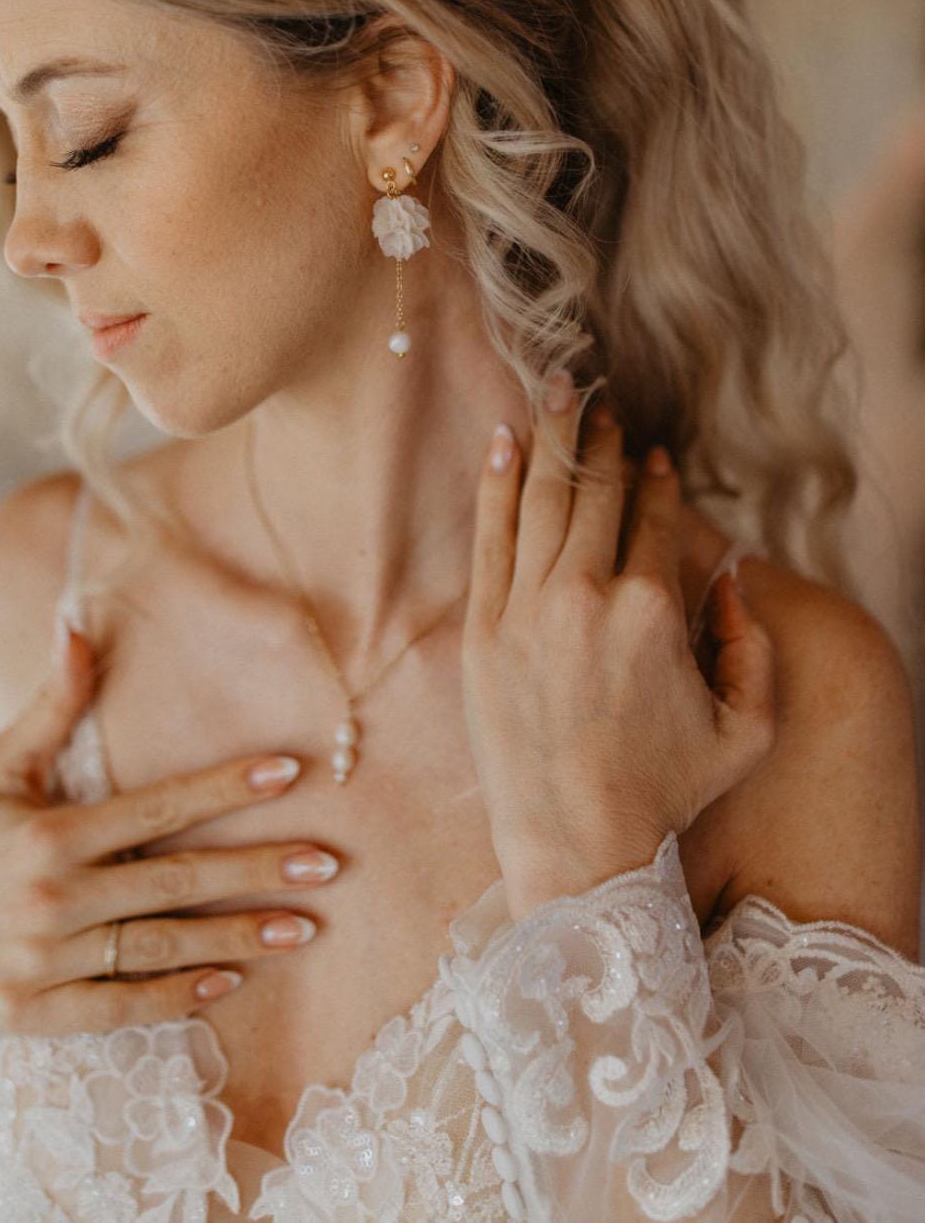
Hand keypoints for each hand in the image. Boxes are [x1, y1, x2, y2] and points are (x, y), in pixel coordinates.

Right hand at [0, 631, 340, 1034]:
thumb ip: (50, 705)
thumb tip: (77, 624)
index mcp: (50, 835)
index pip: (155, 809)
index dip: (223, 790)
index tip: (287, 774)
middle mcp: (52, 897)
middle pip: (174, 881)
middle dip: (257, 870)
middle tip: (327, 862)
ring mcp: (47, 961)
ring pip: (161, 947)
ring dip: (238, 937)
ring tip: (305, 927)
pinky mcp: (40, 1015)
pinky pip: (123, 1006)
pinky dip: (178, 996)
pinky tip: (233, 980)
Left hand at [461, 383, 776, 916]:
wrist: (573, 843)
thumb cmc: (662, 791)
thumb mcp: (745, 731)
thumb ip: (755, 646)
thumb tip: (727, 577)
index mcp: (651, 610)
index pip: (652, 518)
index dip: (656, 480)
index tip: (654, 455)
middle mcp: (585, 596)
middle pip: (595, 493)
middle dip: (602, 440)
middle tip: (602, 401)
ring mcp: (525, 609)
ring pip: (542, 500)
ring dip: (553, 439)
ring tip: (558, 392)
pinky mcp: (482, 630)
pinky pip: (490, 537)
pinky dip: (498, 484)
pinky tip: (506, 442)